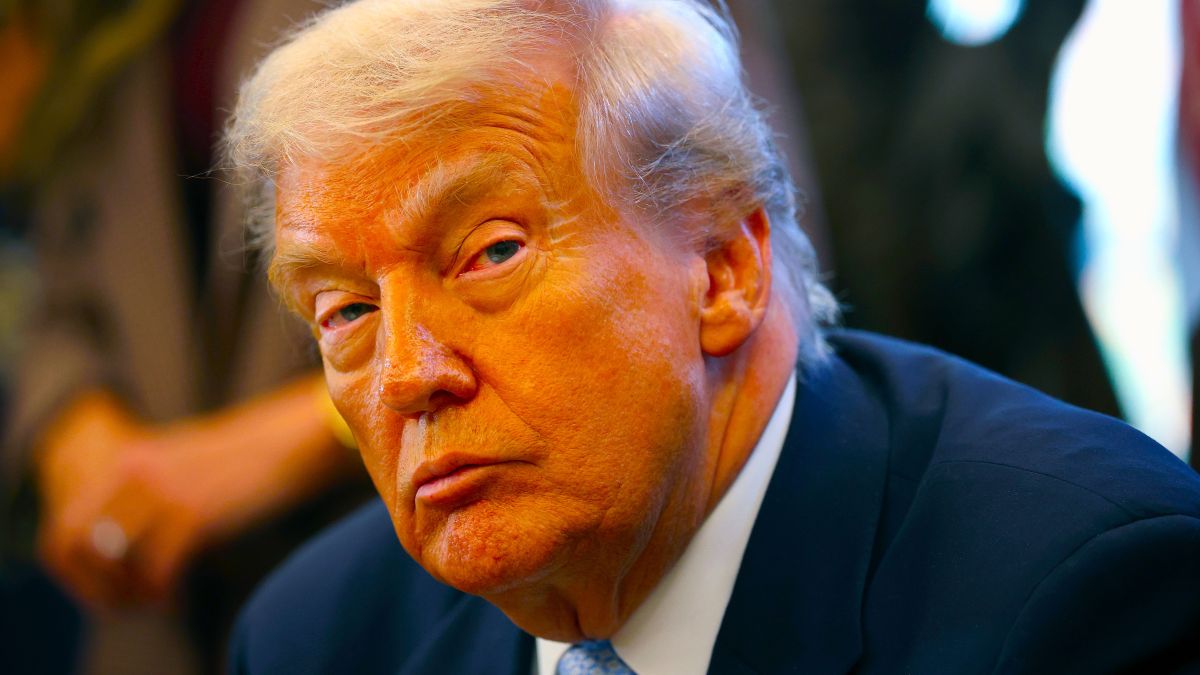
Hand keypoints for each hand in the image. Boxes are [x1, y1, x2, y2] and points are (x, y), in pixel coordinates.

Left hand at [35, 377, 355, 608]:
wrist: (292, 440)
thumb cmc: (244, 461)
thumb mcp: (180, 466)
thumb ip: (144, 495)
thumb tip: (119, 548)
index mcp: (126, 459)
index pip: (63, 525)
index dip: (73, 569)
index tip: (104, 589)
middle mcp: (134, 471)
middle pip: (76, 546)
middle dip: (95, 585)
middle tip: (125, 603)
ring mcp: (163, 491)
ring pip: (114, 562)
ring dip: (129, 594)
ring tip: (154, 602)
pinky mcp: (194, 514)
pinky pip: (157, 571)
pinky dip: (162, 595)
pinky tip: (176, 601)